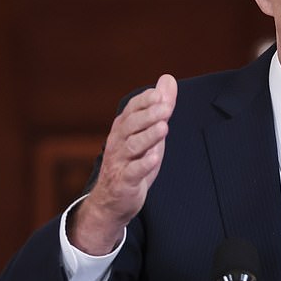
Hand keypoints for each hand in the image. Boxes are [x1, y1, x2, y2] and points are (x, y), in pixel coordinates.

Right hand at [71, 74, 177, 253]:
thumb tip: (168, 79)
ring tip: (163, 128)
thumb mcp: (150, 133)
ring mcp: (120, 162)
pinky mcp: (124, 182)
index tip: (160, 95)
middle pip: (131, 125)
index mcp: (123, 129)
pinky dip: (143, 164)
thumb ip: (160, 107)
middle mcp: (118, 143)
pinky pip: (133, 172)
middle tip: (166, 108)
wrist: (112, 201)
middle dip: (148, 115)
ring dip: (148, 136)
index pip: (131, 109)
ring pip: (132, 146)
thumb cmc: (134, 162)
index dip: (145, 101)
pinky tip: (155, 157)